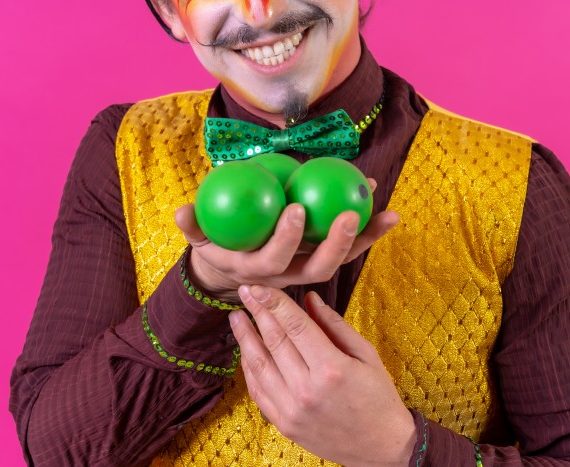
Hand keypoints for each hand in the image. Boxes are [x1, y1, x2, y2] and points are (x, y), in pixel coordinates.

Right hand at [175, 179, 398, 301]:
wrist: (234, 271)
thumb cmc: (217, 246)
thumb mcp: (200, 237)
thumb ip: (192, 226)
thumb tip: (180, 212)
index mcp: (259, 272)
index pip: (274, 260)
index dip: (286, 238)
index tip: (296, 208)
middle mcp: (288, 277)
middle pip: (318, 269)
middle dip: (337, 244)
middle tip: (352, 212)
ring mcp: (307, 271)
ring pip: (340, 262)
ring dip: (365, 239)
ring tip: (388, 213)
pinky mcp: (320, 260)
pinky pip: (346, 248)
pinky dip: (366, 230)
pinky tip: (380, 202)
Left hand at [229, 286, 415, 466]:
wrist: (383, 448)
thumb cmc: (379, 398)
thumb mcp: (366, 355)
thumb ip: (335, 325)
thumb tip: (309, 299)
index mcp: (332, 369)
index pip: (295, 325)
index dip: (274, 302)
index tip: (258, 286)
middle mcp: (307, 390)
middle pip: (274, 341)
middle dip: (257, 312)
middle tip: (245, 292)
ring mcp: (293, 410)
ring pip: (259, 366)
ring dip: (244, 338)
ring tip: (236, 318)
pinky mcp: (285, 425)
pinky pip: (258, 392)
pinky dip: (248, 369)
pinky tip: (245, 351)